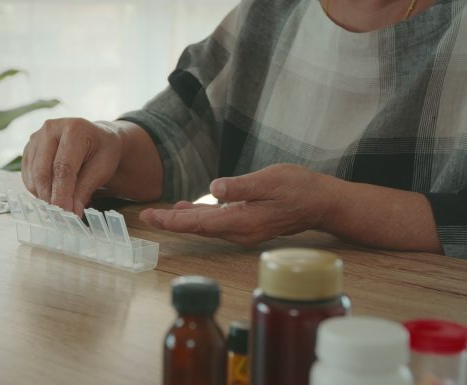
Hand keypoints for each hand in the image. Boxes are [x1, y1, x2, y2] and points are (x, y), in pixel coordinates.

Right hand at [21, 118, 121, 215]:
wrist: (96, 139)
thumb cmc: (102, 152)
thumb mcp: (103, 169)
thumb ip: (85, 189)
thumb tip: (72, 212)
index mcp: (73, 129)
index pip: (63, 167)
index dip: (62, 193)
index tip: (67, 213)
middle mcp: (50, 129)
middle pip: (43, 171)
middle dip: (51, 197)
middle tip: (62, 215)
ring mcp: (36, 138)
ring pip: (33, 176)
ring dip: (44, 196)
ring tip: (61, 204)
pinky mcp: (29, 149)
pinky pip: (28, 176)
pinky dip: (38, 190)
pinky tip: (53, 194)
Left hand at [139, 164, 339, 245]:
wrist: (322, 203)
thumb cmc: (299, 188)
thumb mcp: (270, 181)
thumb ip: (241, 186)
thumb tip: (213, 189)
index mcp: (241, 221)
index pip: (198, 223)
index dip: (172, 220)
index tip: (151, 217)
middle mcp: (239, 230)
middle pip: (197, 227)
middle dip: (170, 221)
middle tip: (145, 216)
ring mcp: (243, 229)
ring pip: (205, 226)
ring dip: (182, 220)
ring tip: (160, 214)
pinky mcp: (247, 223)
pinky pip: (216, 223)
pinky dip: (199, 217)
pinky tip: (189, 209)